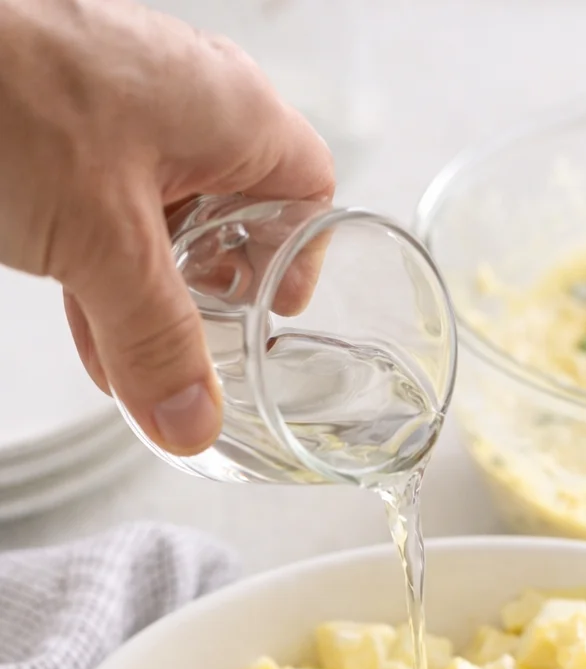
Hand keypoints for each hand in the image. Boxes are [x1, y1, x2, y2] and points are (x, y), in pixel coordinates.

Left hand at [0, 0, 333, 454]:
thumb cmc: (7, 84)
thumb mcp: (103, 244)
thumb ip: (155, 344)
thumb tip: (192, 421)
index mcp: (230, 109)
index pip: (310, 188)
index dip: (301, 259)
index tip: (277, 316)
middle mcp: (183, 98)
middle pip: (235, 210)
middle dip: (214, 294)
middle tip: (205, 350)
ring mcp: (118, 104)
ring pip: (161, 217)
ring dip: (150, 297)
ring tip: (135, 366)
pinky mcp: (59, 119)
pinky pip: (101, 206)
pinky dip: (101, 271)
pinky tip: (89, 331)